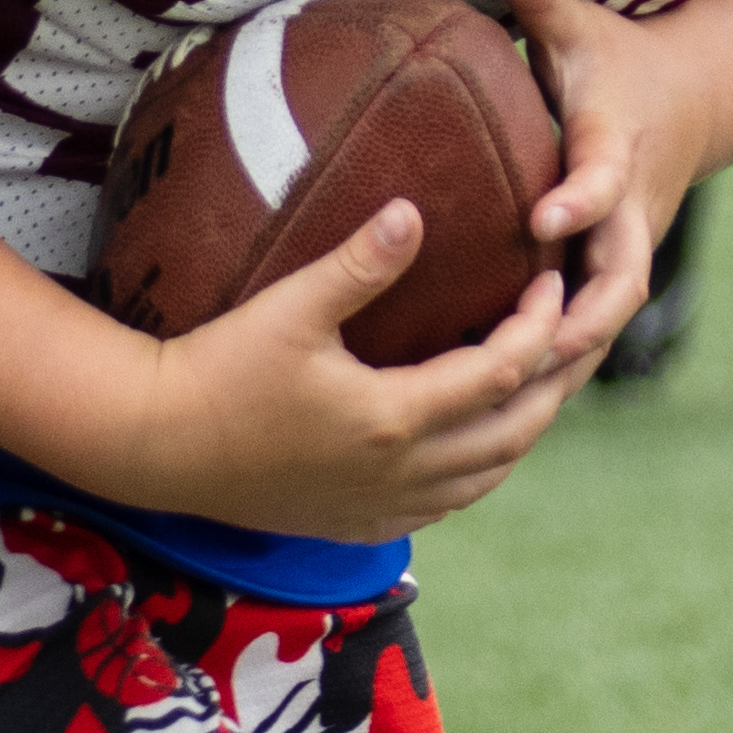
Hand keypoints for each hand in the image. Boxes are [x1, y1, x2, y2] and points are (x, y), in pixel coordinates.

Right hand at [70, 201, 577, 542]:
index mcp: (395, 417)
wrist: (157, 444)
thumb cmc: (218, 370)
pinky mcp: (356, 521)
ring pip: (487, 476)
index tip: (550, 286)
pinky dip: (479, 472)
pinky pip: (446, 506)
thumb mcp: (290, 309)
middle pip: (514, 432)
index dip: (538, 328)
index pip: (501, 373)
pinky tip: (474, 449)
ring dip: (524, 431)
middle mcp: (402, 471)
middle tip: (575, 336)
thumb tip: (414, 211)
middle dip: (556, 383)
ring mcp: (381, 503)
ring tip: (540, 387)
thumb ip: (359, 264)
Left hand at [496, 0, 712, 373]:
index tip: (542, 219)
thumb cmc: (622, 59)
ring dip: (561, 363)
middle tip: (524, 352)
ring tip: (499, 400)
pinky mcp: (610, 275)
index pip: (601, 178)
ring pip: (601, 324)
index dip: (579, 199)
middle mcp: (627, 211)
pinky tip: (496, 411)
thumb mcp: (585, 23)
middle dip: (578, 320)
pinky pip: (585, 336)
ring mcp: (625, 249)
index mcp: (615, 150)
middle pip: (616, 280)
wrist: (702, 100)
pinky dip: (553, 372)